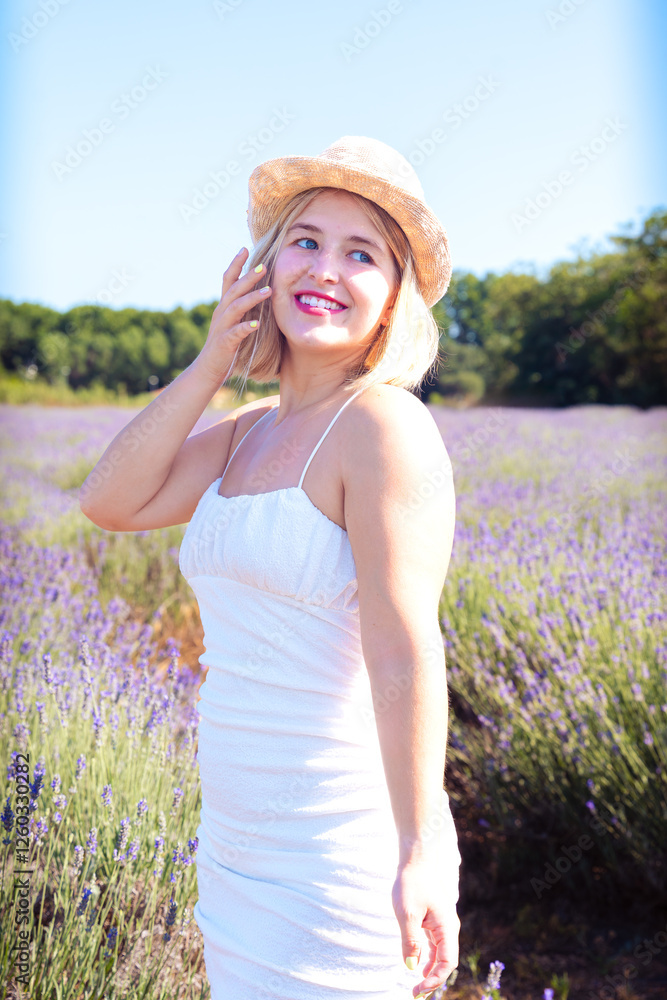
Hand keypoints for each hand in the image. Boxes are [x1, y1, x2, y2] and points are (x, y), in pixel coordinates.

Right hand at [194, 247, 271, 385]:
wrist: (209, 369)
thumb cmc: (226, 346)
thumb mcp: (233, 323)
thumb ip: (242, 309)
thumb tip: (258, 294)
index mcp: (223, 307)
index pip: (227, 280)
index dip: (235, 264)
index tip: (245, 248)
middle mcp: (221, 313)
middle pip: (234, 290)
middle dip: (248, 277)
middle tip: (264, 265)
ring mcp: (222, 327)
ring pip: (235, 308)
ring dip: (252, 298)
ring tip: (269, 292)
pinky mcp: (224, 343)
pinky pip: (235, 333)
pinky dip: (245, 328)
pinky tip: (257, 325)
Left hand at [392, 859, 459, 998]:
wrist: (416, 859)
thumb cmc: (412, 883)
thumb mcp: (407, 914)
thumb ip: (410, 942)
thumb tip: (411, 968)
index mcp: (447, 927)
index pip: (447, 963)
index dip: (434, 980)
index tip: (417, 990)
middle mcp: (449, 927)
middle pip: (446, 961)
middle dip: (433, 979)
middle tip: (416, 994)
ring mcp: (443, 923)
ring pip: (441, 953)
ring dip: (431, 970)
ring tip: (417, 985)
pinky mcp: (435, 919)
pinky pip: (435, 944)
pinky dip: (428, 957)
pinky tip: (419, 964)